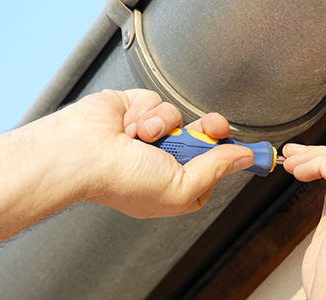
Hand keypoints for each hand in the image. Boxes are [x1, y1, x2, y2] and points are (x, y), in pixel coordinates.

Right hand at [58, 89, 254, 217]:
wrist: (80, 153)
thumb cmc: (121, 180)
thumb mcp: (182, 187)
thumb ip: (216, 170)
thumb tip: (245, 158)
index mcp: (176, 186)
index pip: (214, 167)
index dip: (228, 156)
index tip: (243, 149)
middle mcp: (165, 161)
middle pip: (205, 139)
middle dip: (211, 131)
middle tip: (212, 127)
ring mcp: (151, 136)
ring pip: (181, 118)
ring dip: (165, 125)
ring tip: (142, 137)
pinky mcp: (137, 111)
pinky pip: (160, 102)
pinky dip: (147, 112)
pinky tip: (129, 125)